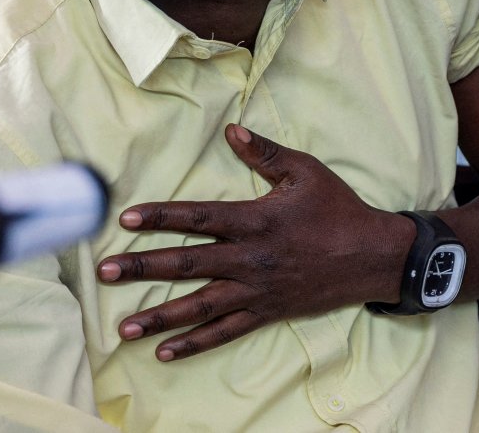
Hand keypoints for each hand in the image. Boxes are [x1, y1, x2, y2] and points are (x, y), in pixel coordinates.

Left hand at [96, 125, 412, 361]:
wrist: (372, 255)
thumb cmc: (338, 210)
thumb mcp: (306, 172)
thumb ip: (266, 153)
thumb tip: (232, 129)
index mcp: (257, 220)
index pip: (199, 217)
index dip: (161, 216)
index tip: (126, 219)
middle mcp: (251, 258)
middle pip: (187, 263)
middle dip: (143, 268)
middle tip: (106, 272)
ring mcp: (256, 289)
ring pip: (200, 305)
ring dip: (160, 315)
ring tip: (123, 327)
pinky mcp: (266, 311)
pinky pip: (225, 331)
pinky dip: (195, 342)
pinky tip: (165, 350)